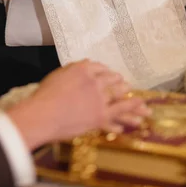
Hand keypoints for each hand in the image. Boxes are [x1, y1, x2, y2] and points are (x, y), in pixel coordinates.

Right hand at [7, 60, 149, 149]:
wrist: (42, 114)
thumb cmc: (44, 94)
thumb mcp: (57, 75)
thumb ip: (73, 69)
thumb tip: (87, 63)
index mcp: (84, 69)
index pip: (100, 68)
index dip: (106, 72)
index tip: (109, 74)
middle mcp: (96, 82)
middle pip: (113, 81)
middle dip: (121, 83)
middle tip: (128, 86)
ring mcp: (100, 99)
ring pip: (120, 98)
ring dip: (133, 103)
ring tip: (142, 105)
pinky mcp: (101, 116)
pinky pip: (116, 117)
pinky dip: (124, 121)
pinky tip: (133, 123)